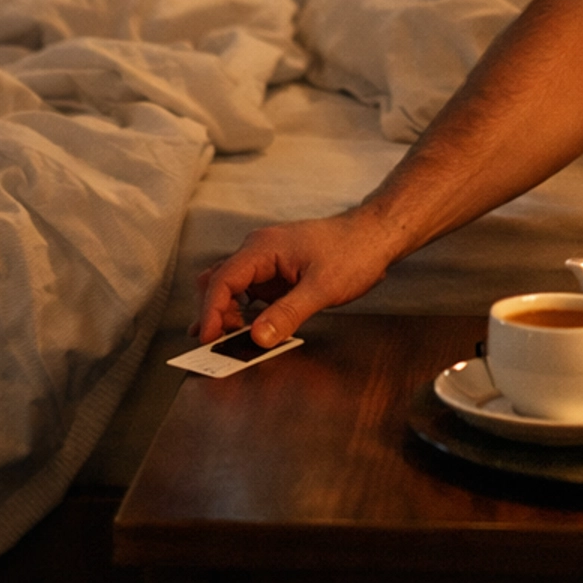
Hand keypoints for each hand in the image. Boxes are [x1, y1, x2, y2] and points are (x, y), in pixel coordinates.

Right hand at [195, 211, 397, 345]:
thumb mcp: (322, 288)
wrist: (375, 236)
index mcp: (263, 247)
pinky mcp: (277, 272)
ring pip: (233, 288)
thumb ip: (287, 314)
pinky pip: (251, 292)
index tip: (207, 339)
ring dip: (228, 314)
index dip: (211, 312)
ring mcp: (267, 261)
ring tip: (230, 342)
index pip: (222, 280)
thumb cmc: (353, 253)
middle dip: (215, 314)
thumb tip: (257, 337)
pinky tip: (249, 330)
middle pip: (220, 283)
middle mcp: (259, 250)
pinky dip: (245, 312)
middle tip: (217, 346)